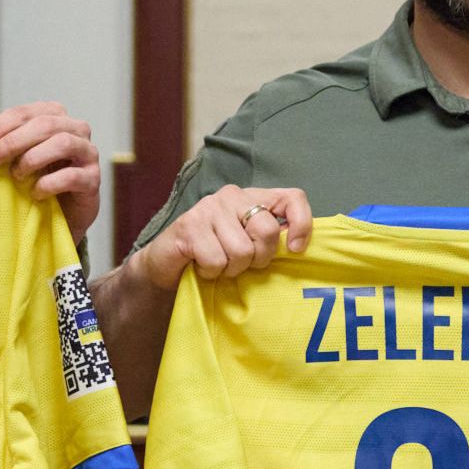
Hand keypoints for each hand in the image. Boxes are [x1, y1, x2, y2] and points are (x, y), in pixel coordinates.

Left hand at [0, 101, 100, 241]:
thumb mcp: (17, 157)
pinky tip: (35, 193)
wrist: (62, 214)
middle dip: (13, 141)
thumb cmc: (37, 179)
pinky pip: (72, 176)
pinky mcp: (93, 179)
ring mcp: (88, 153)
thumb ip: (3, 144)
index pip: (25, 113)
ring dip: (32, 158)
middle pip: (44, 124)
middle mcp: (76, 129)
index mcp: (55, 116)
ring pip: (62, 143)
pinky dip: (49, 183)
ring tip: (16, 175)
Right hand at [133, 184, 313, 289]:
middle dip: (258, 259)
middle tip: (240, 264)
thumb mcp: (248, 247)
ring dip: (231, 269)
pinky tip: (200, 266)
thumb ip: (270, 240)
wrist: (166, 267)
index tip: (295, 250)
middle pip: (267, 230)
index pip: (292, 198)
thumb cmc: (212, 257)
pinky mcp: (190, 225)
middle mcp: (232, 196)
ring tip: (217, 265)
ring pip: (242, 251)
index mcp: (252, 198)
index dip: (302, 224)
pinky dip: (210, 273)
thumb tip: (297, 248)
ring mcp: (209, 208)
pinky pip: (217, 260)